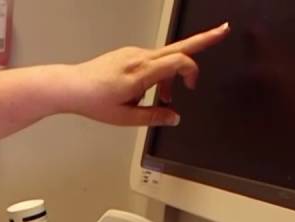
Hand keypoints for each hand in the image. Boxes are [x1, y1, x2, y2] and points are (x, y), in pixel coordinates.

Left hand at [63, 22, 229, 126]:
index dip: (192, 72)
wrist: (70, 86)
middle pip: (179, 46)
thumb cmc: (93, 101)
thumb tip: (174, 118)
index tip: (192, 86)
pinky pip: (151, 61)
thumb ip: (153, 117)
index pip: (178, 62)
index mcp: (141, 73)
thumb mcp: (125, 118)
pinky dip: (156, 74)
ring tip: (163, 97)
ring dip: (170, 76)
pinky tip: (143, 90)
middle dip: (204, 39)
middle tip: (224, 30)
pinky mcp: (129, 53)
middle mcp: (139, 58)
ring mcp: (134, 53)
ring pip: (164, 59)